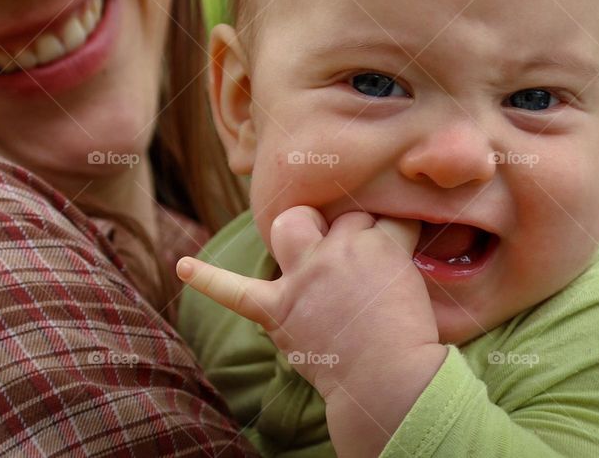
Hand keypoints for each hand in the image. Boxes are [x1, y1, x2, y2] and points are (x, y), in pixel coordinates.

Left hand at [178, 206, 447, 455]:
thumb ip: (394, 256)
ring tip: (307, 250)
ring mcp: (305, 277)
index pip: (375, 216)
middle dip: (340, 228)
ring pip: (292, 227)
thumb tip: (383, 243)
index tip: (389, 252)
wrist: (388, 382)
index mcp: (381, 241)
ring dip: (299, 233)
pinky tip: (183, 267)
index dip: (381, 233)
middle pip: (333, 216)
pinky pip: (236, 291)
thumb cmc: (412, 339)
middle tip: (351, 257)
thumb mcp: (415, 281)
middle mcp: (338, 250)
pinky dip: (209, 279)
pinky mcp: (280, 309)